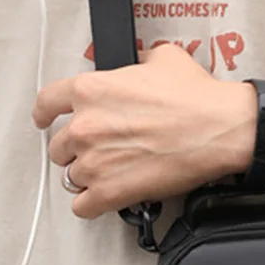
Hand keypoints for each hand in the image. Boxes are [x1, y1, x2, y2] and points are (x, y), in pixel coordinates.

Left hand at [33, 44, 255, 218]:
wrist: (220, 129)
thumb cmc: (196, 98)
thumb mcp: (163, 58)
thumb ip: (136, 63)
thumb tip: (136, 66)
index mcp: (91, 89)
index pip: (47, 102)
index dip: (44, 114)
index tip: (44, 120)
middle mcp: (85, 125)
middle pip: (58, 145)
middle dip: (75, 149)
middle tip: (98, 150)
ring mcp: (94, 161)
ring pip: (71, 177)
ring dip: (87, 176)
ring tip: (111, 173)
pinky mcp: (109, 191)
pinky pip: (83, 206)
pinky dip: (93, 204)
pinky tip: (107, 198)